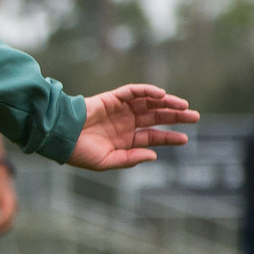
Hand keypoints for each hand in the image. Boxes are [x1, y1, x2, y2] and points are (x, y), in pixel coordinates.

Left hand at [0, 163, 17, 237]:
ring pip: (9, 222)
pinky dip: (1, 224)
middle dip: (0, 230)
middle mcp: (14, 206)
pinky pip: (7, 219)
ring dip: (1, 229)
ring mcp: (13, 207)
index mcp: (10, 202)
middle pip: (9, 222)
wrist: (0, 175)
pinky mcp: (10, 208)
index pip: (5, 217)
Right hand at [66, 83, 199, 170]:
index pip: (152, 137)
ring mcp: (119, 110)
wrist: (59, 136)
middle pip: (156, 118)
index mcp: (123, 140)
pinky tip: (161, 95)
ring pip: (149, 103)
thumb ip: (130, 159)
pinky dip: (147, 91)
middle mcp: (124, 124)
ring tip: (183, 106)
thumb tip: (154, 155)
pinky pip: (133, 92)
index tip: (185, 139)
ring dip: (166, 103)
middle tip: (195, 116)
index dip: (169, 137)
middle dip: (175, 117)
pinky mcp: (112, 98)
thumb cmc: (78, 152)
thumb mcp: (107, 162)